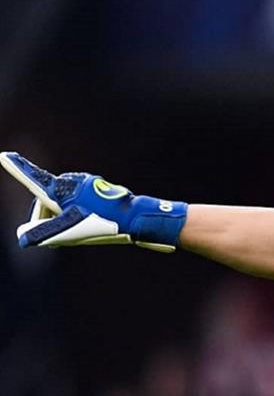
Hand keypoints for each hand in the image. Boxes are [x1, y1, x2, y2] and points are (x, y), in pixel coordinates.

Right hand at [0, 152, 186, 251]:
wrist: (138, 217)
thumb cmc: (105, 223)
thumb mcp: (71, 232)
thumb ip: (44, 233)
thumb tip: (22, 238)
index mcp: (62, 190)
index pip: (33, 178)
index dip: (17, 168)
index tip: (4, 155)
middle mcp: (73, 181)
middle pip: (47, 199)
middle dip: (47, 219)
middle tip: (55, 240)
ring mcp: (87, 183)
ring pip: (64, 202)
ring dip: (63, 217)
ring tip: (79, 231)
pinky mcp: (98, 188)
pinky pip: (78, 201)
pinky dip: (77, 214)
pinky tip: (92, 224)